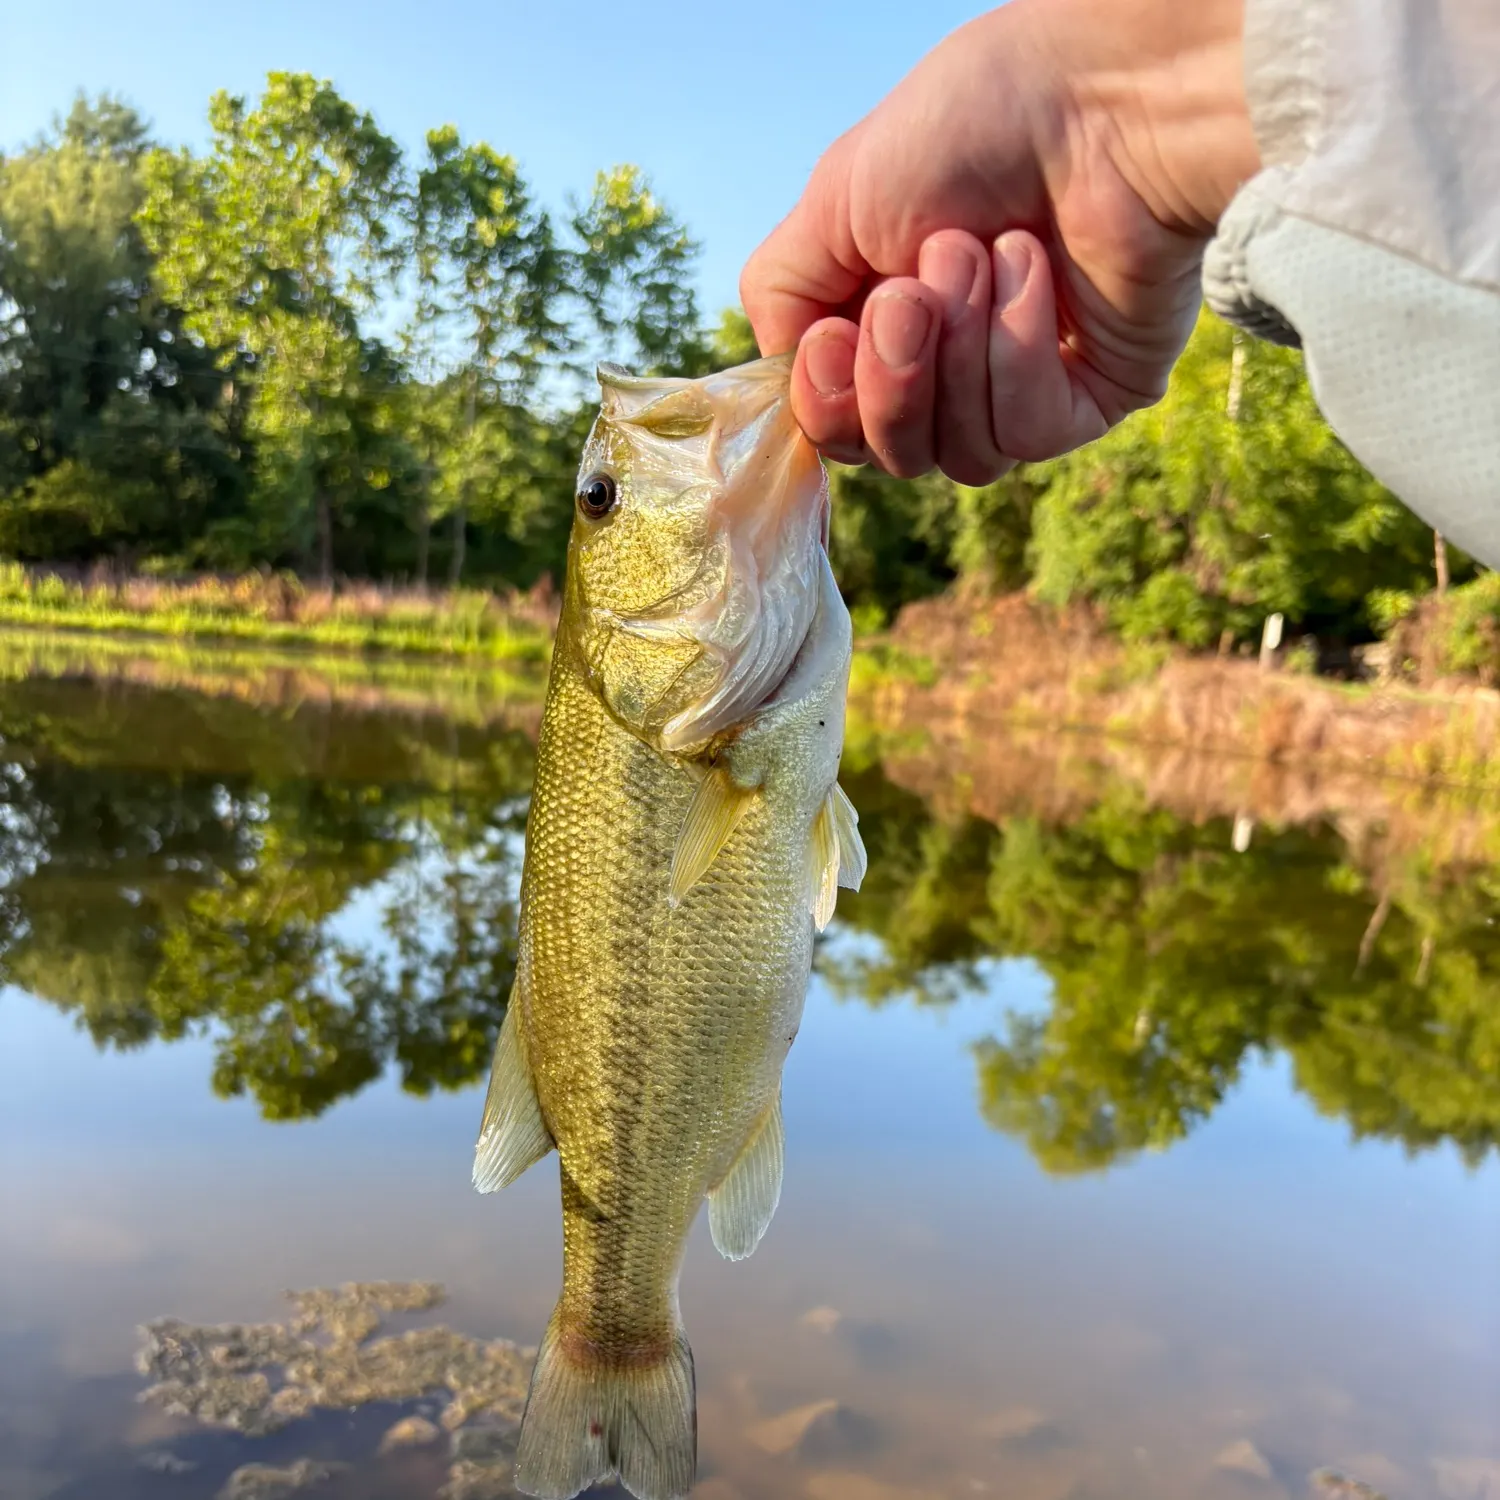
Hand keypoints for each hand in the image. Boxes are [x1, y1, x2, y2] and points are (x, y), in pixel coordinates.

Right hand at [740, 0, 1259, 483]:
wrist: (1097, 99)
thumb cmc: (971, 127)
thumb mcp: (834, 201)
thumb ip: (782, 295)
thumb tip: (791, 369)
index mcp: (883, 329)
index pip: (836, 431)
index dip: (827, 404)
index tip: (836, 335)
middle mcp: (949, 370)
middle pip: (890, 456)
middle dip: (894, 375)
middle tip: (915, 290)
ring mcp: (1019, 393)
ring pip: (958, 456)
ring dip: (959, 347)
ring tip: (985, 251)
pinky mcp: (1088, 401)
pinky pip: (1024, 435)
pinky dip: (1018, 352)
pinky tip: (1035, 271)